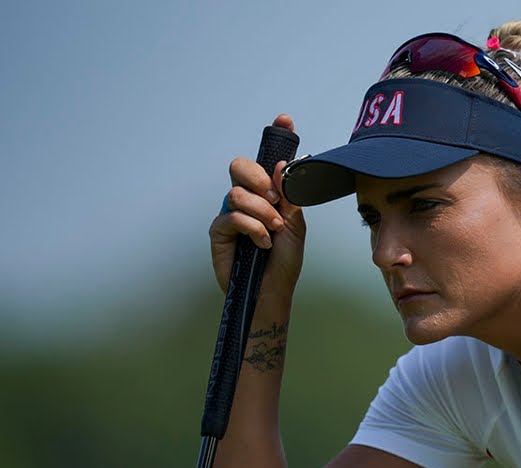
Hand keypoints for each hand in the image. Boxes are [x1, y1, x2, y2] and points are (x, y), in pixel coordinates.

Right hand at [210, 114, 306, 295]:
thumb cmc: (284, 260)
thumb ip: (289, 196)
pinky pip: (231, 216)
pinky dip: (252, 229)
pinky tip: (262, 244)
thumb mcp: (295, 225)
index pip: (267, 161)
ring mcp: (230, 214)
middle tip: (273, 199)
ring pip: (237, 193)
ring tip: (274, 231)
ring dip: (262, 213)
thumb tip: (282, 166)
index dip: (276, 138)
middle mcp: (246, 199)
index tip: (285, 118)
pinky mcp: (218, 232)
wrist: (273, 290)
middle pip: (239, 166)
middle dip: (257, 179)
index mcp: (267, 194)